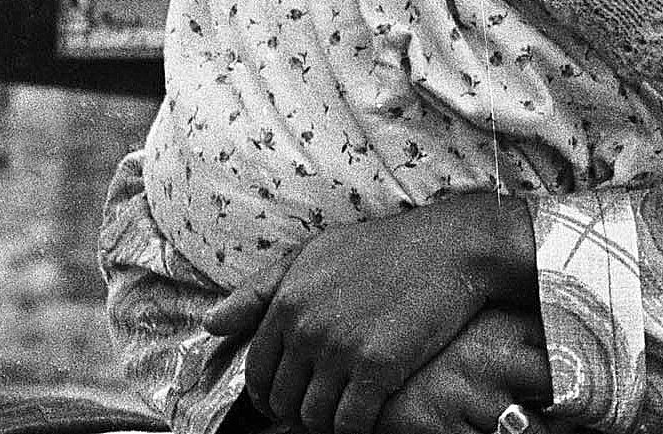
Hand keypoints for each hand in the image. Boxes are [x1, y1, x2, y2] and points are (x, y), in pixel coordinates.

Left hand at [202, 194, 536, 433]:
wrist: (451, 247)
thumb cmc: (384, 248)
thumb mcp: (317, 252)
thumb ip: (260, 288)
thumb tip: (210, 324)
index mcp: (288, 299)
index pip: (258, 371)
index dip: (271, 391)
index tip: (294, 394)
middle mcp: (306, 325)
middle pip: (282, 401)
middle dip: (301, 407)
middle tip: (330, 397)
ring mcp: (340, 347)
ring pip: (314, 418)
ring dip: (331, 417)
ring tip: (352, 400)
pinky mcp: (376, 367)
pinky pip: (350, 423)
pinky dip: (358, 424)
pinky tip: (373, 404)